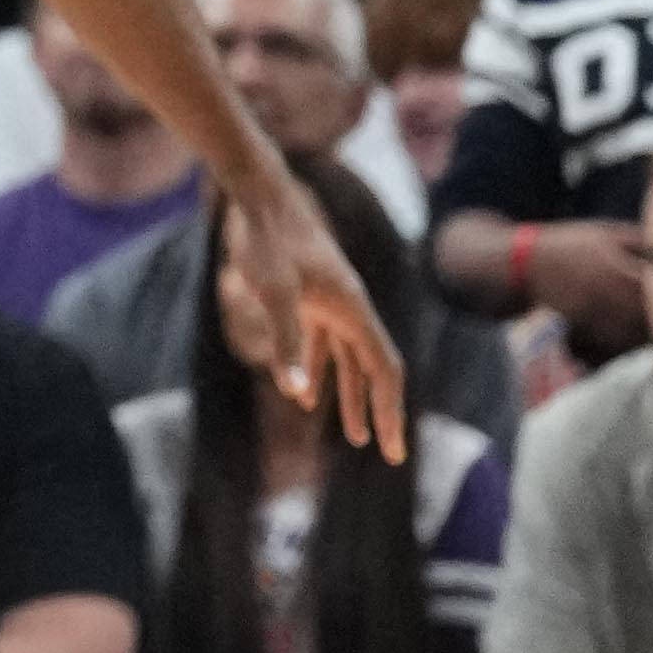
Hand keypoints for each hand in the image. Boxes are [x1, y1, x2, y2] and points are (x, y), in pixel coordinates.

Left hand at [218, 166, 410, 455]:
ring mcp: (330, 303)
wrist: (259, 197)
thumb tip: (295, 395)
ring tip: (355, 438)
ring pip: (348, 361)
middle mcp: (350, 308)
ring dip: (351, 398)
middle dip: (380, 413)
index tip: (394, 449)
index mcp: (353, 310)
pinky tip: (306, 396)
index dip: (390, 411)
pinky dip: (317, 371)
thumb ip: (287, 342)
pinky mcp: (307, 299)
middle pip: (373, 370)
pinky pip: (321, 345)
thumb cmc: (267, 242)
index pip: (384, 370)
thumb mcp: (273, 292)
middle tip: (387, 454)